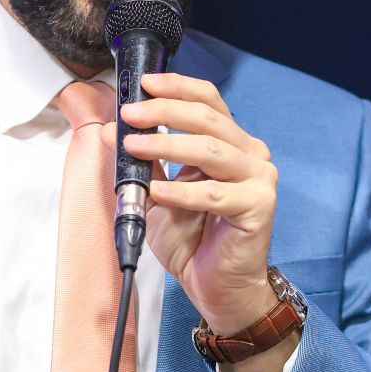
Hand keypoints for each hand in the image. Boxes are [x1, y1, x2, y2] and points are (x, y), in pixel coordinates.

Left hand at [117, 72, 277, 336]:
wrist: (217, 287)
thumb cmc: (192, 240)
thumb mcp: (157, 194)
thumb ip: (142, 163)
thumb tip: (111, 131)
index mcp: (230, 143)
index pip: (208, 100)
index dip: (177, 88)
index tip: (144, 84)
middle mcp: (250, 154)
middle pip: (208, 118)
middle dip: (164, 112)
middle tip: (130, 115)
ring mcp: (258, 179)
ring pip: (212, 150)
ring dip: (168, 146)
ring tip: (134, 146)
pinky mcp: (258, 206)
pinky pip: (214, 193)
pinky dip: (182, 191)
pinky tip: (157, 192)